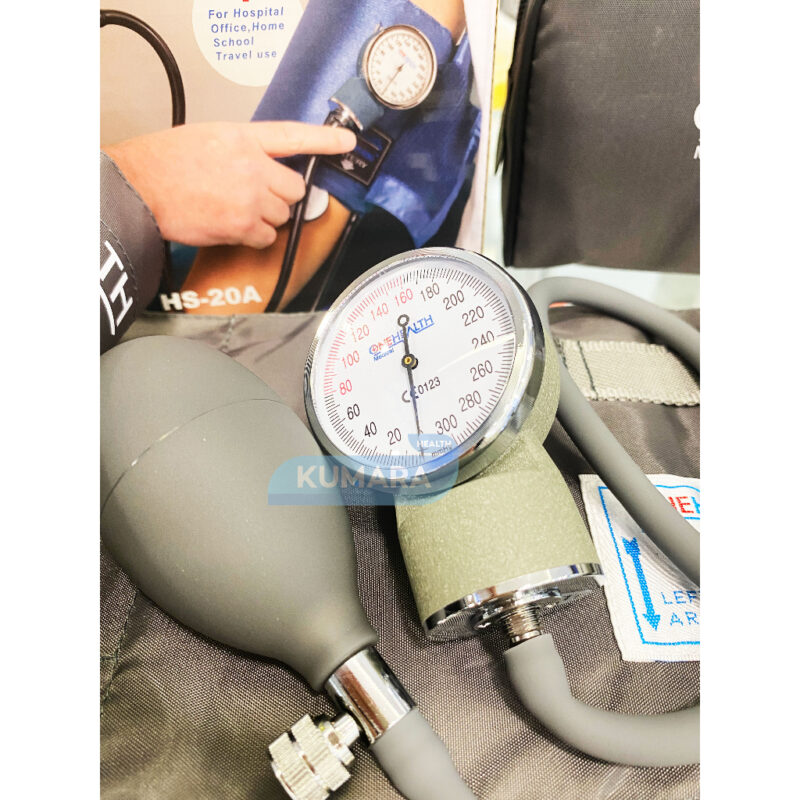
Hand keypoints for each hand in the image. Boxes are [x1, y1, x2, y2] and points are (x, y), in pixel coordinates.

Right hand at [102, 121, 355, 248]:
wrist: (139, 188)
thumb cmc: (163, 164)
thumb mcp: (207, 138)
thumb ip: (242, 149)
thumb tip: (263, 166)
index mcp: (242, 138)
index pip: (293, 135)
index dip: (325, 140)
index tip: (347, 143)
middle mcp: (251, 166)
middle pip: (294, 189)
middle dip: (280, 196)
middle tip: (254, 196)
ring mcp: (249, 197)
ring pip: (282, 215)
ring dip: (266, 218)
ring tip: (234, 210)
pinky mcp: (242, 224)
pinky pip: (267, 237)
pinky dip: (254, 237)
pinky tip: (231, 226)